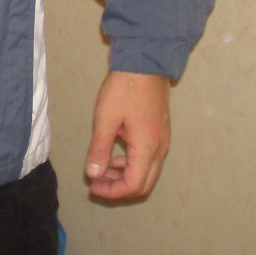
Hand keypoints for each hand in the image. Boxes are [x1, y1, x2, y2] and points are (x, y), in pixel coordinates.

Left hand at [84, 70, 170, 199]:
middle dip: (119, 188)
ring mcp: (163, 140)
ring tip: (102, 168)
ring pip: (148, 172)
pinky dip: (132, 164)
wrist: (146, 62)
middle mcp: (160, 149)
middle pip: (144, 184)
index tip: (93, 185)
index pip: (133, 185)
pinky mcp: (160, 132)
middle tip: (97, 181)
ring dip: (125, 176)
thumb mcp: (106, 119)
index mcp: (147, 149)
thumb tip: (93, 174)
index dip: (112, 192)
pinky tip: (116, 153)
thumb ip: (100, 149)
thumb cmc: (125, 89)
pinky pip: (149, 159)